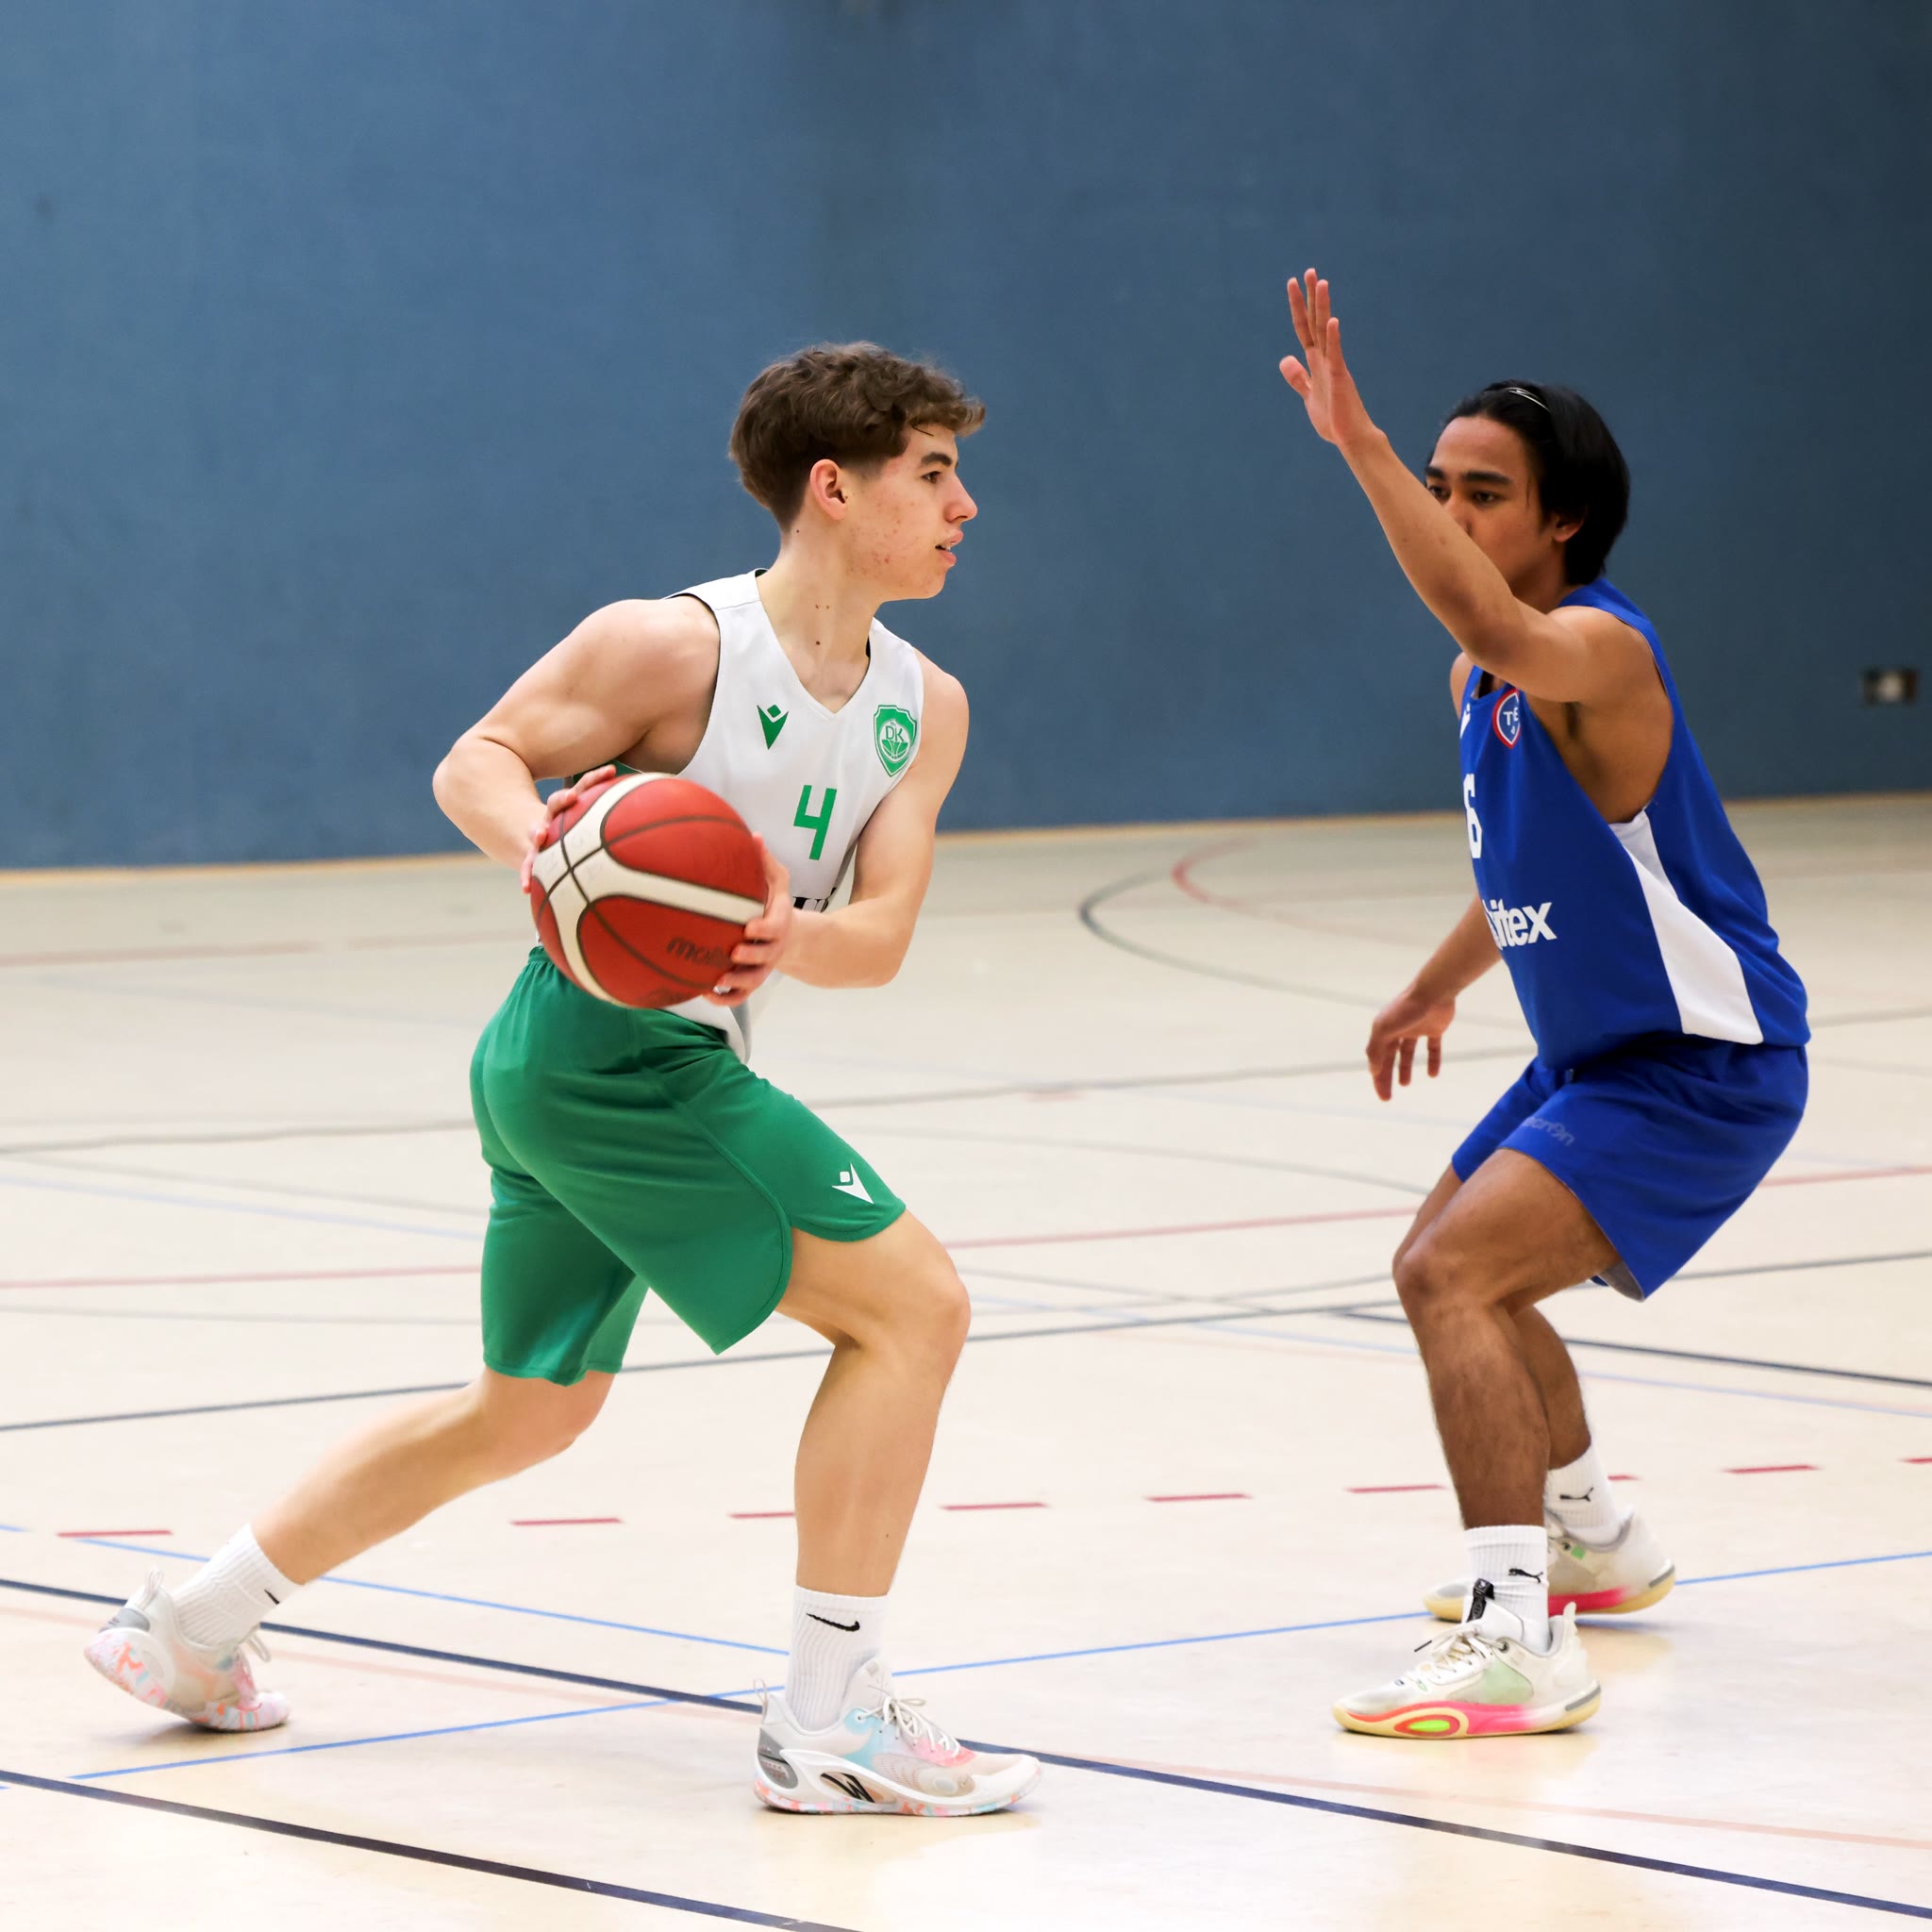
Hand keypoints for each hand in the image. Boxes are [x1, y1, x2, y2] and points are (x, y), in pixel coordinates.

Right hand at [520, 765, 617, 893]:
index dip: (596, 778)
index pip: (585, 786)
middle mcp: (556, 816)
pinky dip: (528, 876)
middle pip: (557, 803)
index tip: (611, 770)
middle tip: (573, 797)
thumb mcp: (597, 828)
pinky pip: (529, 865)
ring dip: (537, 833)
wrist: (537, 838)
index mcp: (574, 806)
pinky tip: (526, 888)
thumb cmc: (580, 836)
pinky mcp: (532, 854)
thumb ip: (627, 823)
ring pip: (537, 832)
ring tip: (538, 836)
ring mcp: (541, 834)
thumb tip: (679, 826)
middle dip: (564, 799)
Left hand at [705, 840, 794, 1007]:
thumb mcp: (778, 881)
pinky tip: (703, 992)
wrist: (789, 936)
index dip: (764, 930)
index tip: (749, 926)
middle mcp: (773, 948)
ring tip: (715, 979)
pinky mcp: (751, 981)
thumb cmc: (775, 905)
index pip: (776, 928)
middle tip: (733, 951)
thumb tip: (754, 836)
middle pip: (766, 957)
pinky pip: (740, 996)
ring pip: (753, 981)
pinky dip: (724, 998)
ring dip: (736, 983)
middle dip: (751, 957)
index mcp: (780, 923)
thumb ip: (766, 862)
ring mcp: (763, 968)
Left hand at [1279, 269, 1377, 451]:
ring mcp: (1334, 367)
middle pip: (1315, 322)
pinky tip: (1332, 321)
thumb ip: (1298, 378)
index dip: (1298, 307)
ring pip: (1326, 332)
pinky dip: (1334, 338)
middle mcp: (1325, 359)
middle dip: (1311, 297)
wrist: (1350, 438)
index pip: (1304, 328)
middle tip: (1308, 271)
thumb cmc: (1333, 418)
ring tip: (1321, 283)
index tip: (1294, 284)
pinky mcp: (1341, 379)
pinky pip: (1336, 355)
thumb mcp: (1309, 396)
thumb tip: (1285, 359)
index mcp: (1316, 362)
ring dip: (1323, 307)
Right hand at [1366, 985, 1455, 1101]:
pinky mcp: (1434, 1029)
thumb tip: (1373, 1071)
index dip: (1378, 1077)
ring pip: (1408, 1053)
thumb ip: (1376, 1050)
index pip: (1377, 1058)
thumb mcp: (1384, 1029)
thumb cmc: (1405, 1009)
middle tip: (1388, 1097)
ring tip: (1405, 1084)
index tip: (1382, 1094)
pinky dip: (1432, 1061)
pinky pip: (1432, 1048)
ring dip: (1405, 1069)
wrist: (1434, 992)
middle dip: (1387, 1077)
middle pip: (1390, 1058)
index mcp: (1383, 1030)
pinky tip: (1433, 1075)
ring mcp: (1416, 1029)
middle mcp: (1397, 1030)